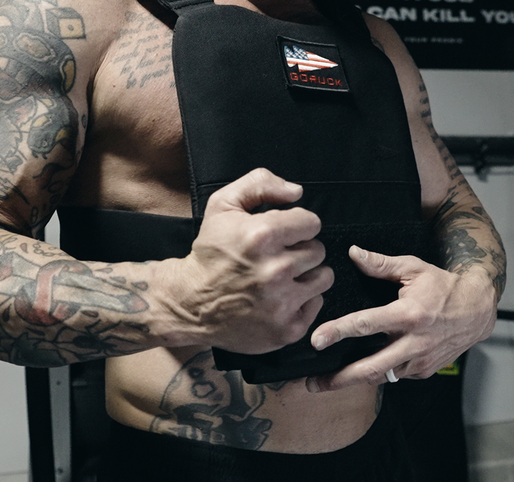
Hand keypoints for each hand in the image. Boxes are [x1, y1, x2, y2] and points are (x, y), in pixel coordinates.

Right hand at [157, 168, 332, 353]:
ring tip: (282, 277)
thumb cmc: (210, 253)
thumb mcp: (223, 205)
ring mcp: (282, 303)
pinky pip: (317, 304)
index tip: (282, 235)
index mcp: (262, 236)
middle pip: (318, 250)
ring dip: (307, 275)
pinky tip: (280, 298)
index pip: (312, 222)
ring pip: (323, 277)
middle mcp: (276, 270)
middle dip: (300, 250)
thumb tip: (297, 192)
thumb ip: (260, 184)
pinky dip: (302, 301)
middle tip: (276, 258)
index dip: (296, 226)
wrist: (190, 303)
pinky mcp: (286, 329)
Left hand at [304, 245, 496, 392]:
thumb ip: (381, 264)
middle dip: (338, 379)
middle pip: (371, 367)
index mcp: (409, 314)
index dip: (338, 332)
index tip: (316, 340)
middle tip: (311, 383)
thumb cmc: (444, 286)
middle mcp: (414, 341)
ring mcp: (420, 360)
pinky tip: (359, 371)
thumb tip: (353, 253)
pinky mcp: (425, 370)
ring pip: (382, 377)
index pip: (366, 325)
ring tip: (326, 384)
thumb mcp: (414, 268)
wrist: (478, 310)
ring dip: (353, 381)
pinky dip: (378, 374)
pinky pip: (396, 375)